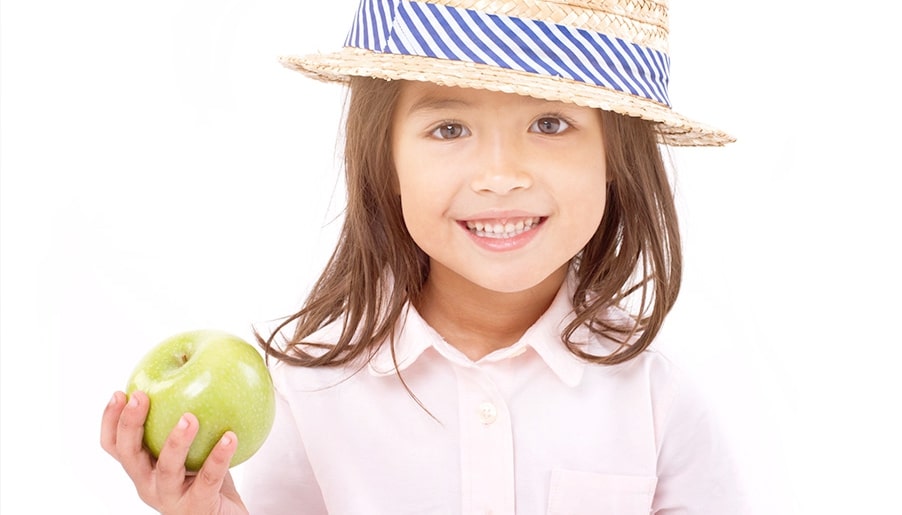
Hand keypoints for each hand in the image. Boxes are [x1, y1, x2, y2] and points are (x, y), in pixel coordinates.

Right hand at [100, 391, 248, 514]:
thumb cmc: (208, 477)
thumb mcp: (193, 447)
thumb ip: (187, 417)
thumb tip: (198, 367)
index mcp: (143, 467)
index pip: (114, 446)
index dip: (110, 420)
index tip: (120, 392)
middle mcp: (149, 484)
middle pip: (129, 455)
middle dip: (130, 425)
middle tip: (141, 397)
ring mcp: (171, 498)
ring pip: (166, 469)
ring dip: (176, 441)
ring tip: (190, 417)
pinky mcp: (197, 507)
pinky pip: (208, 479)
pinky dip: (218, 457)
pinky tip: (230, 436)